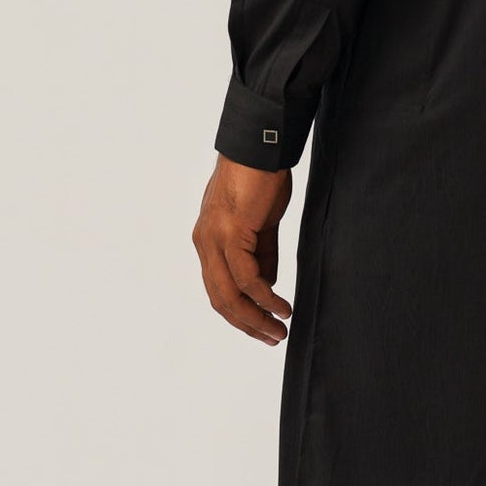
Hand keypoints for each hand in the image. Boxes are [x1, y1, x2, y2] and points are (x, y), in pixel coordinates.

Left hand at [193, 154, 295, 344]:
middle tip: (272, 338)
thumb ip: (262, 254)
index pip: (218, 288)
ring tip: (279, 330)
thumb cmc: (261, 178)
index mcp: (208, 240)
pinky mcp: (230, 233)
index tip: (263, 327)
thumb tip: (267, 286)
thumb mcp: (260, 223)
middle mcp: (205, 243)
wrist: (260, 147)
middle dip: (246, 323)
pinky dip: (264, 297)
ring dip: (255, 317)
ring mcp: (214, 239)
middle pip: (220, 298)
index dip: (239, 313)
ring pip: (229, 294)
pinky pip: (246, 277)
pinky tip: (280, 306)